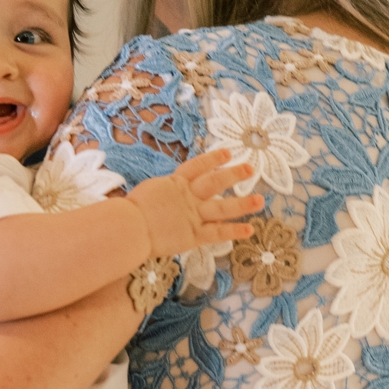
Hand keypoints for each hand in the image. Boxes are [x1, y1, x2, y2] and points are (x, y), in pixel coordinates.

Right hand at [127, 149, 262, 257]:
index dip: (212, 159)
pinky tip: (250, 230)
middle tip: (250, 168)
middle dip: (233, 174)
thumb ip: (159, 194)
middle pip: (214, 182)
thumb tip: (160, 194)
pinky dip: (234, 232)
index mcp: (173, 184)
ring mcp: (192, 215)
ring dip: (242, 204)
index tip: (226, 153)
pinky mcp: (193, 235)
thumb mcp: (146, 194)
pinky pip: (218, 233)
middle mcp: (187, 197)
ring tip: (260, 200)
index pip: (196, 167)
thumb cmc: (128, 213)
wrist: (129, 227)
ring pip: (222, 208)